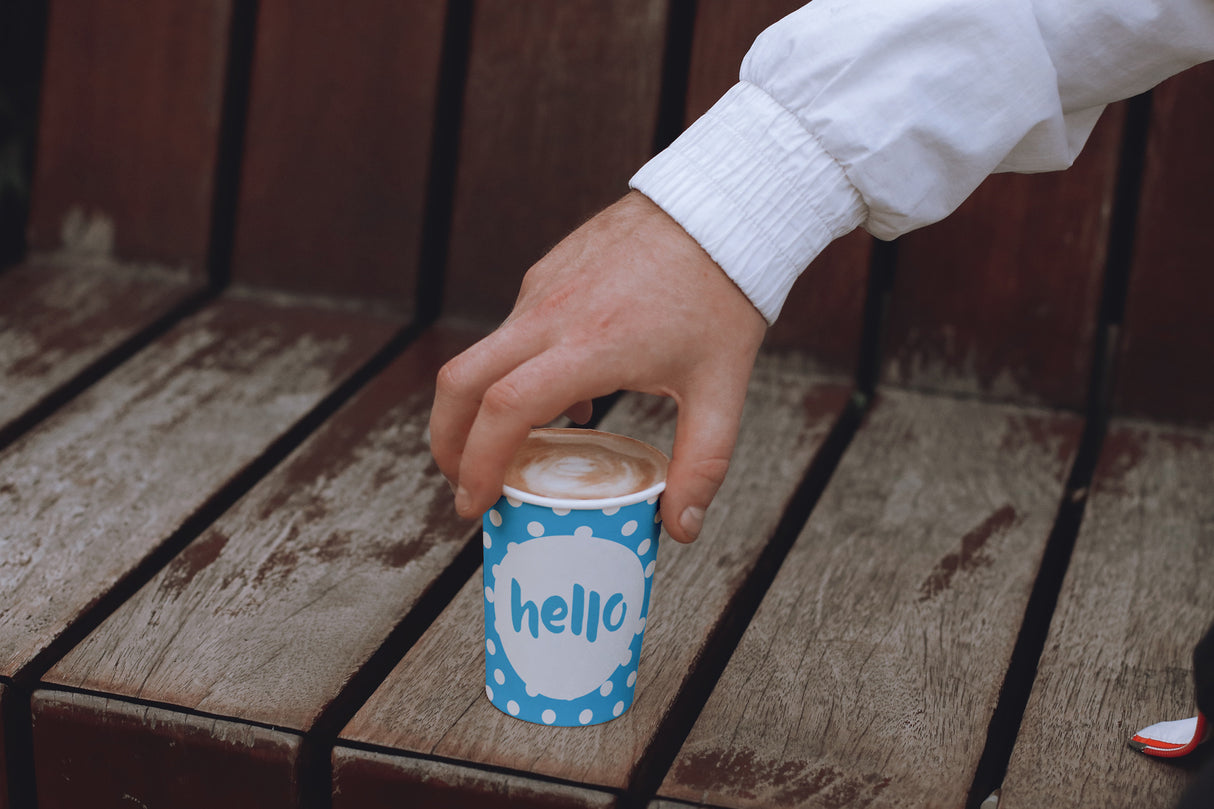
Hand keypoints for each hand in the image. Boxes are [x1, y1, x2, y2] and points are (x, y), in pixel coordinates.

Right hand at [430, 191, 766, 541]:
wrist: (719, 207)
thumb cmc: (723, 296)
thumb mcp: (722, 390)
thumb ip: (702, 464)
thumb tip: (680, 529)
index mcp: (590, 347)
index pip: (505, 410)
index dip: (478, 463)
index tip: (474, 502)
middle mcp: (552, 314)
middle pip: (460, 382)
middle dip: (447, 441)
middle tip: (464, 482)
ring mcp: (543, 287)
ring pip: (483, 355)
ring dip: (484, 407)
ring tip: (524, 449)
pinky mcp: (547, 271)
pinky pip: (513, 330)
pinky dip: (516, 371)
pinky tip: (567, 392)